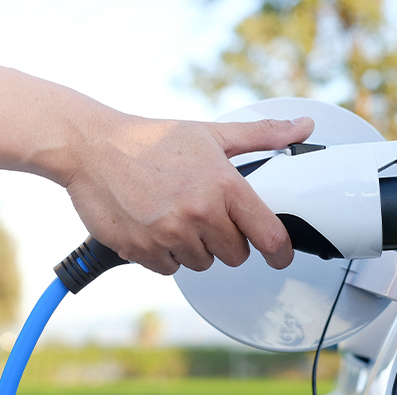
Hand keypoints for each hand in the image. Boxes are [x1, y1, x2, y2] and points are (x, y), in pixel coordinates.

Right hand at [65, 116, 313, 274]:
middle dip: (227, 240)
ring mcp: (170, 235)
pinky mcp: (142, 250)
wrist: (92, 147)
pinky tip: (156, 225)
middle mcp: (200, 214)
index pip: (269, 236)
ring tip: (176, 215)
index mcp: (224, 186)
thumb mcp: (212, 133)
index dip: (281, 253)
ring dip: (195, 247)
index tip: (281, 257)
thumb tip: (304, 127)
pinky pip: (170, 269)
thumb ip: (262, 135)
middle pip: (236, 255)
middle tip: (207, 215)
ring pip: (202, 263)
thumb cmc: (153, 140)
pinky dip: (166, 254)